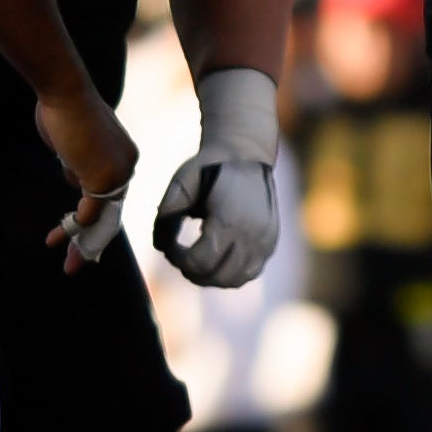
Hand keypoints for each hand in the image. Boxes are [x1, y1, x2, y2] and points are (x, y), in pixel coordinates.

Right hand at [39, 82, 140, 269]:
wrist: (65, 91)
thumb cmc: (63, 109)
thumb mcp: (73, 143)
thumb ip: (76, 163)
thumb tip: (73, 178)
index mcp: (124, 156)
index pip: (110, 196)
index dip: (92, 217)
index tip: (75, 230)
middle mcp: (127, 166)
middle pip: (111, 213)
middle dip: (92, 242)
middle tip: (77, 263)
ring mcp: (117, 174)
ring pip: (100, 219)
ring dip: (82, 243)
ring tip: (70, 264)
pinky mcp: (102, 179)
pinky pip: (89, 213)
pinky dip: (75, 228)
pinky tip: (58, 239)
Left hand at [155, 65, 281, 287]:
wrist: (246, 153)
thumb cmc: (209, 167)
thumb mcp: (181, 184)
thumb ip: (166, 217)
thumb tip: (160, 247)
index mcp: (229, 220)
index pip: (200, 261)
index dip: (178, 260)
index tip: (169, 248)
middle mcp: (252, 234)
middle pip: (217, 276)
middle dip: (193, 272)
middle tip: (180, 257)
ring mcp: (265, 239)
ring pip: (236, 279)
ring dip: (212, 277)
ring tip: (197, 262)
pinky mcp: (271, 240)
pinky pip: (251, 271)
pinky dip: (232, 273)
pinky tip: (217, 260)